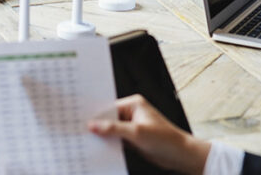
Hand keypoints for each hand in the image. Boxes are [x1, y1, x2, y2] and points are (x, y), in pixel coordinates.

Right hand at [89, 95, 209, 174]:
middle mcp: (132, 113)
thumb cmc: (165, 139)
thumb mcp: (137, 132)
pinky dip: (109, 145)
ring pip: (112, 131)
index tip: (80, 121)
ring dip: (103, 137)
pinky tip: (99, 149)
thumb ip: (114, 128)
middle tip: (80, 133)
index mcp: (133, 104)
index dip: (95, 115)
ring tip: (86, 142)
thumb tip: (94, 125)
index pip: (109, 108)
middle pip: (109, 119)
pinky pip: (117, 140)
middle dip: (97, 127)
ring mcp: (132, 127)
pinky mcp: (133, 140)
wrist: (180, 155)